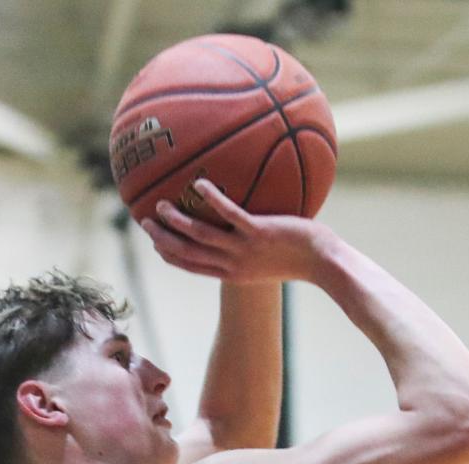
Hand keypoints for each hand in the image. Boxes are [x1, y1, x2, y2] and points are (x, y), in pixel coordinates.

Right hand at [140, 179, 335, 283]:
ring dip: (177, 221)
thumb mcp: (267, 259)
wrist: (323, 263)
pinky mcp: (259, 233)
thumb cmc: (300, 258)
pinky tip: (199, 184)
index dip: (169, 255)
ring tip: (161, 205)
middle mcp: (233, 265)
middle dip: (163, 240)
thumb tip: (241, 229)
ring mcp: (244, 249)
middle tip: (144, 223)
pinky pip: (230, 215)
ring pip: (201, 236)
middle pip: (187, 253)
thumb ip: (248, 248)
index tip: (155, 243)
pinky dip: (213, 200)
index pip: (192, 266)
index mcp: (232, 273)